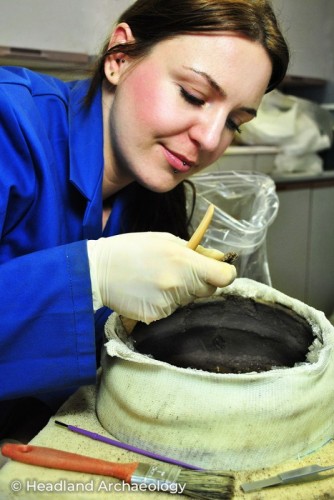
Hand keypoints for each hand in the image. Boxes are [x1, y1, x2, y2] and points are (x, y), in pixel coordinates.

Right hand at [87, 232, 235, 323]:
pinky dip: (165, 302)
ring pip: (189, 300)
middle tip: (180, 271)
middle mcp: (179, 285)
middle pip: (208, 290)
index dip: (224, 272)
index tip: (217, 270)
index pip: (225, 276)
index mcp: (184, 261)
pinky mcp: (157, 316)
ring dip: (181, 291)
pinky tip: (149, 291)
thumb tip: (218, 258)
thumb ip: (195, 250)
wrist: (97, 271)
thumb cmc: (131, 249)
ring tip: (157, 279)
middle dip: (200, 281)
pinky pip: (172, 310)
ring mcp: (168, 303)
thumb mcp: (165, 240)